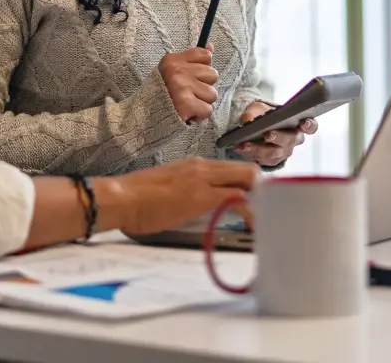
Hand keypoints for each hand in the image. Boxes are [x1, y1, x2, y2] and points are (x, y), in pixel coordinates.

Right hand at [108, 158, 258, 235]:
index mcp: (194, 165)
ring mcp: (203, 180)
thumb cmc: (136, 198)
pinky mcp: (201, 196)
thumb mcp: (167, 188)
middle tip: (269, 210)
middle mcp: (202, 167)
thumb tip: (197, 206)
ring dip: (261, 198)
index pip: (232, 168)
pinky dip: (252, 211)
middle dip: (263, 189)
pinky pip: (237, 199)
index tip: (257, 201)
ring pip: (247, 178)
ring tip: (267, 218)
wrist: (120, 198)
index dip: (249, 183)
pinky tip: (254, 225)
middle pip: (247, 170)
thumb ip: (187, 192)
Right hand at [158, 46, 217, 121]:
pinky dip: (200, 114)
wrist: (145, 114)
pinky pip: (208, 109)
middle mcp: (177, 71)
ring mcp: (181, 87)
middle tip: (189, 92)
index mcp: (173, 60)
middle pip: (213, 74)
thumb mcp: (173, 69)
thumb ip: (193, 58)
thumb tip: (211, 47)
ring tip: (189, 102)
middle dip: (204, 86)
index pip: (205, 55)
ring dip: (202, 102)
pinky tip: (189, 112)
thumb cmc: (163, 91)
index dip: (202, 68)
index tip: (191, 76)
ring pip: (212, 94)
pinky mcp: (185, 104)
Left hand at [232, 101, 317, 167]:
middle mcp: (294, 140)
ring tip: (245, 143)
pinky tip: (240, 147)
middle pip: (291, 140)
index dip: (309, 125)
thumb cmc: (263, 115)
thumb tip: (249, 121)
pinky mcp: (272, 160)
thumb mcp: (258, 108)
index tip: (303, 122)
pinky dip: (249, 152)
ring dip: (259, 148)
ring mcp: (284, 152)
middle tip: (268, 134)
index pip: (310, 126)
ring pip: (274, 152)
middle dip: (279, 137)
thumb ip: (255, 112)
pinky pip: (262, 159)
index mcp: (298, 125)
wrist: (256, 127)